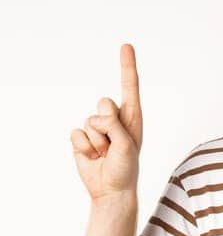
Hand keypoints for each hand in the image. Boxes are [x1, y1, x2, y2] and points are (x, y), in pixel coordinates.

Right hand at [70, 44, 144, 203]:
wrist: (110, 190)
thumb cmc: (125, 168)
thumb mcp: (127, 146)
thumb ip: (115, 126)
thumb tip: (100, 114)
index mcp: (132, 118)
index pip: (130, 88)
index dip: (127, 67)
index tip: (126, 46)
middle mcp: (115, 119)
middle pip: (104, 103)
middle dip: (107, 125)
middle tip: (114, 145)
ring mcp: (97, 128)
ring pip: (89, 120)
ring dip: (97, 140)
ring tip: (105, 154)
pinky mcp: (82, 138)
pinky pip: (76, 133)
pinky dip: (84, 147)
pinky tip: (92, 156)